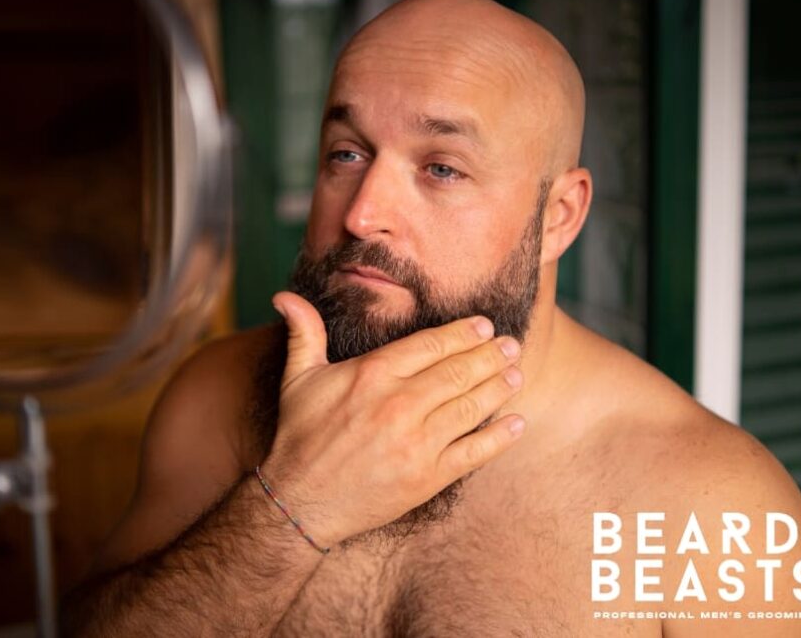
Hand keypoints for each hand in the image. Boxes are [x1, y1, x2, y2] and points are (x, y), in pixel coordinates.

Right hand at [260, 291, 524, 545]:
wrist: (301, 503)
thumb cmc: (300, 436)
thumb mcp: (297, 379)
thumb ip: (304, 333)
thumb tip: (284, 296)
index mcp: (373, 373)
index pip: (431, 344)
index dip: (463, 333)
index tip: (484, 325)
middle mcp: (399, 403)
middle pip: (459, 371)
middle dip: (491, 355)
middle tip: (512, 344)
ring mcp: (417, 442)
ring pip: (471, 406)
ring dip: (499, 387)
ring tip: (516, 373)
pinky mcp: (428, 477)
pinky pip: (474, 452)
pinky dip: (500, 437)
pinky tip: (516, 423)